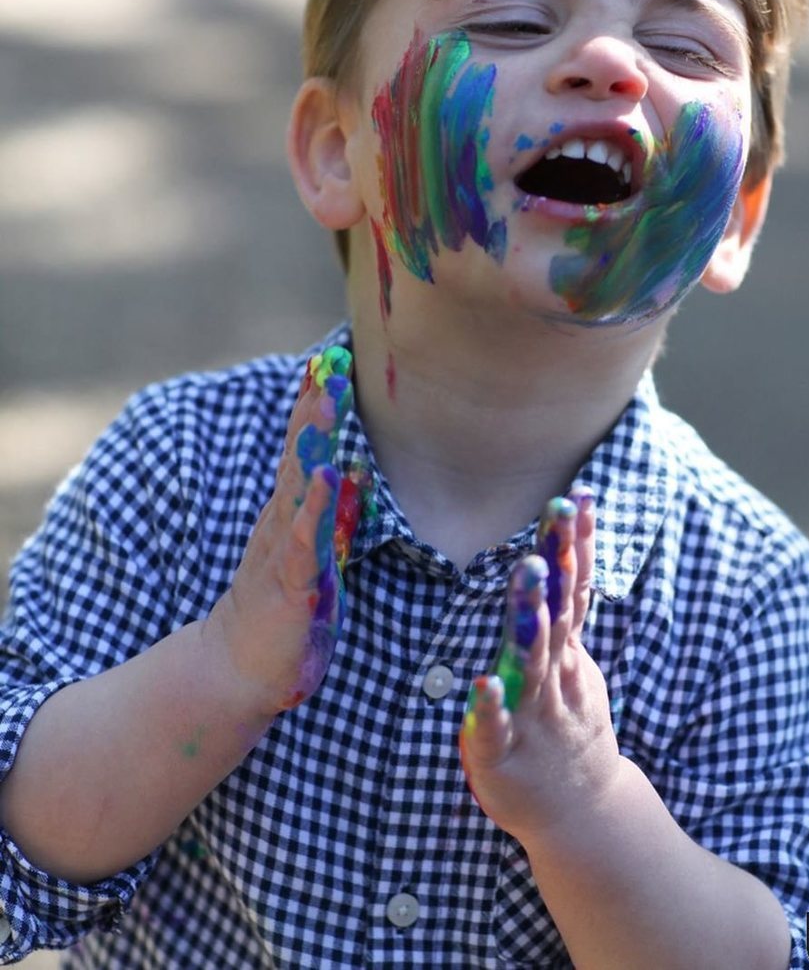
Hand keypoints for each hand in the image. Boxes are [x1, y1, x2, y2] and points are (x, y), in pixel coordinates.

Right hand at [206, 346, 363, 717]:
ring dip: (313, 439)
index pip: (303, 449)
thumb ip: (327, 513)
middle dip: (314, 405)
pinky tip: (330, 478)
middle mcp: (283, 520)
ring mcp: (284, 547)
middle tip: (328, 359)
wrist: (238, 667)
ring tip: (327, 398)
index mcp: (291, 512)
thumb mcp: (311, 554)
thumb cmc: (283, 608)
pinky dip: (316, 507)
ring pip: (300, 483)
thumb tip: (353, 472)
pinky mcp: (291, 582)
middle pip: (299, 452)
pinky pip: (304, 539)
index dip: (315, 405)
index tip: (330, 360)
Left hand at [458, 487, 621, 843]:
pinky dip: (489, 706)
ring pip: (531, 658)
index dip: (576, 543)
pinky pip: (494, 727)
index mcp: (565, 652)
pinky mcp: (501, 753)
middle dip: (557, 560)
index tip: (579, 495)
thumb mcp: (574, 663)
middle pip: (556, 610)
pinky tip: (480, 684)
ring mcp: (531, 712)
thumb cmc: (567, 725)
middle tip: (558, 511)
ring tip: (527, 571)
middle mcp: (553, 674)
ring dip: (529, 615)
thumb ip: (564, 612)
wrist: (581, 813)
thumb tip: (562, 553)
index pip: (573, 587)